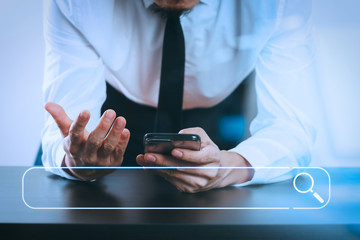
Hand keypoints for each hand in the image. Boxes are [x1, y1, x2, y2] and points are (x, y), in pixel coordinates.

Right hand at [45, 102, 129, 180]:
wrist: (85, 171)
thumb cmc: (77, 146)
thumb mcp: (67, 133)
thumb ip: (60, 118)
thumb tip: (48, 104)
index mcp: (73, 146)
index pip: (75, 134)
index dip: (80, 123)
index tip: (85, 111)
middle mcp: (86, 155)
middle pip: (94, 141)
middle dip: (102, 126)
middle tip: (110, 111)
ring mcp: (100, 160)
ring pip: (108, 146)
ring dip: (115, 133)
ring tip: (121, 119)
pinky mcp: (113, 163)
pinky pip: (119, 152)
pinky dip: (123, 142)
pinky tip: (126, 131)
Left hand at [136, 127, 253, 192]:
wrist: (217, 170)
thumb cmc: (207, 150)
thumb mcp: (205, 138)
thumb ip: (193, 133)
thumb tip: (177, 137)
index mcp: (214, 157)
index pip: (201, 157)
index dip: (187, 155)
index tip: (174, 150)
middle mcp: (207, 172)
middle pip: (182, 167)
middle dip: (163, 161)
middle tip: (149, 155)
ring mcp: (199, 183)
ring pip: (175, 175)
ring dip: (157, 167)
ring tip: (145, 159)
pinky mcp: (190, 189)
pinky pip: (172, 180)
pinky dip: (159, 173)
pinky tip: (151, 167)